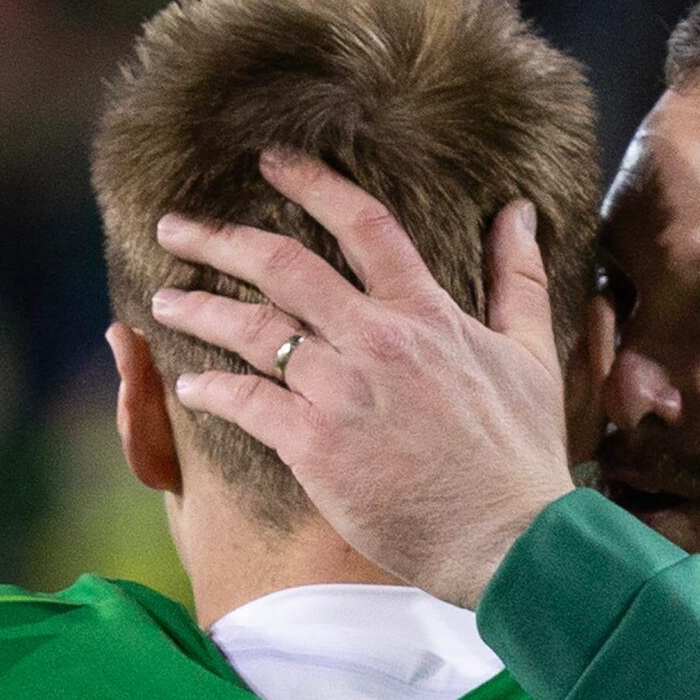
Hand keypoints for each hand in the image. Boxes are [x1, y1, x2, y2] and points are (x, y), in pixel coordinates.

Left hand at [152, 150, 575, 606]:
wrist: (508, 538)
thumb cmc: (522, 455)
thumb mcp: (534, 356)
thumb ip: (520, 279)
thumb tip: (519, 214)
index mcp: (427, 313)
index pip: (364, 225)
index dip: (313, 183)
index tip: (271, 161)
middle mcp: (378, 340)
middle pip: (284, 266)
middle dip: (219, 239)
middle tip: (174, 227)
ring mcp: (344, 392)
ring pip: (253, 330)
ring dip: (199, 311)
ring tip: (165, 303)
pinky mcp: (316, 446)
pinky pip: (246, 402)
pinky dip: (211, 391)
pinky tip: (191, 387)